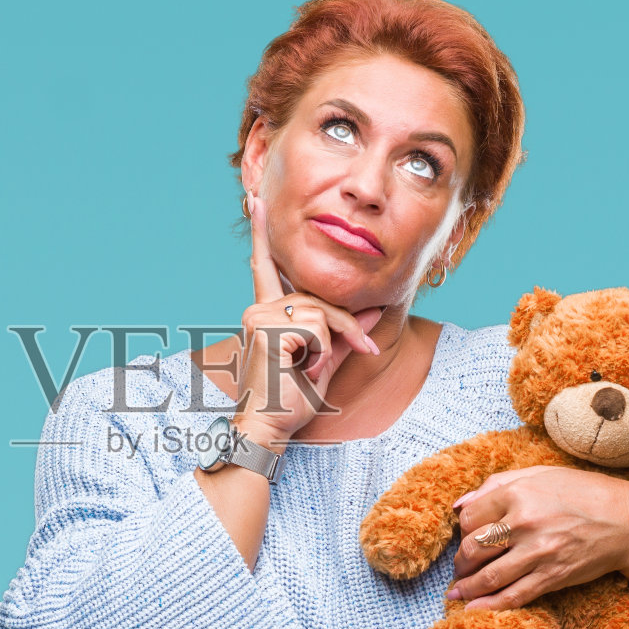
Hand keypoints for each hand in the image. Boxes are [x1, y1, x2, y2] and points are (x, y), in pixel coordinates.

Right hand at [235, 188, 383, 446]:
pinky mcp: (267, 329)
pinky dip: (324, 351)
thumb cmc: (290, 401)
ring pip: (322, 312)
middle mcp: (257, 308)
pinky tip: (303, 370)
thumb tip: (373, 310)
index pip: (264, 266)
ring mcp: (259, 316)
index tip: (255, 199)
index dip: (261, 233)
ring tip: (313, 370)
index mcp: (265, 312)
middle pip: (320, 298)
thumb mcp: (325, 362)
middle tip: (360, 352)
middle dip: (345, 327)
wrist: (269, 429)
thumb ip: (344, 334)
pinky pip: (318, 326)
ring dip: (335, 343)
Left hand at [444, 466, 628, 618]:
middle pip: (473, 548)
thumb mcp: (540, 474)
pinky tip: (473, 609)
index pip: (469, 518)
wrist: (627, 521)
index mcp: (517, 493)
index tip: (466, 537)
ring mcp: (538, 552)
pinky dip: (489, 606)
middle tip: (460, 568)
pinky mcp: (552, 576)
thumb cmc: (581, 493)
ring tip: (455, 593)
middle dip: (461, 562)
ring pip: (488, 576)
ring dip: (467, 588)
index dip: (463, 530)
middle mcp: (524, 522)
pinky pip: (514, 595)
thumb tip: (459, 504)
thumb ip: (496, 484)